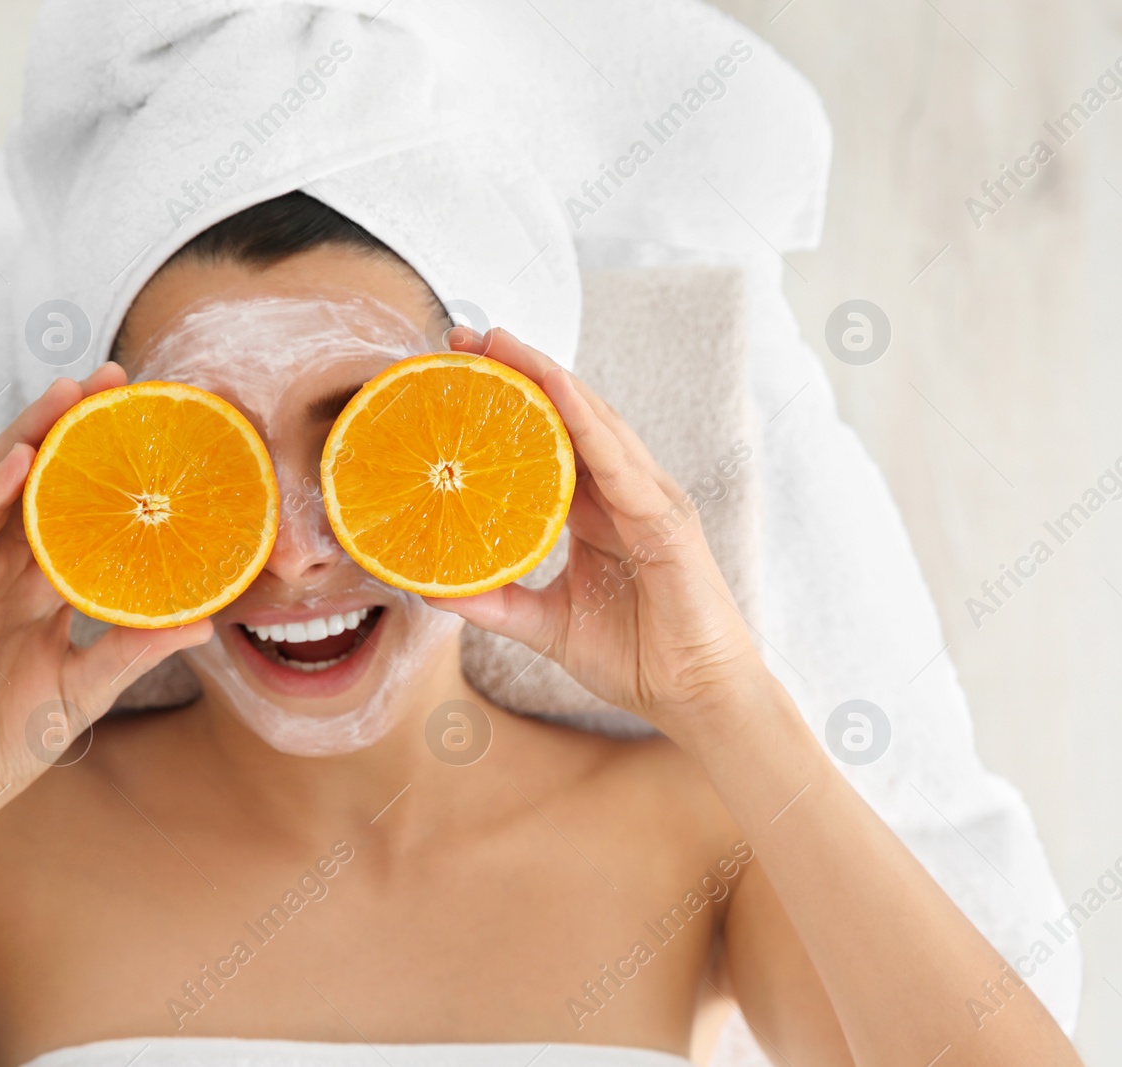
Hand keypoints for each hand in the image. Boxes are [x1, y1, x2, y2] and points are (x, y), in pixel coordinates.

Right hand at [0, 364, 211, 836]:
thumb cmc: (12, 739)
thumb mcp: (90, 684)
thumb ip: (138, 648)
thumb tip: (206, 619)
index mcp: (36, 583)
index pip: (73, 507)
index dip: (104, 465)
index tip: (149, 422)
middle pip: (34, 481)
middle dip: (68, 427)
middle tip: (113, 378)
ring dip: (28, 436)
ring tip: (68, 393)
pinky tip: (17, 459)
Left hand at [424, 327, 775, 743]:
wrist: (696, 698)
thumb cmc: (634, 658)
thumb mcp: (544, 624)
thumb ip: (493, 600)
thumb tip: (425, 585)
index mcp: (598, 510)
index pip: (548, 439)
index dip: (506, 402)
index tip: (453, 368)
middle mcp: (624, 493)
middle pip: (569, 415)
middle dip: (520, 371)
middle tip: (464, 334)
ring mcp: (650, 501)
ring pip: (596, 422)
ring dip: (548, 378)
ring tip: (500, 343)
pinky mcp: (667, 522)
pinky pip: (620, 463)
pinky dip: (586, 422)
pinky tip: (553, 389)